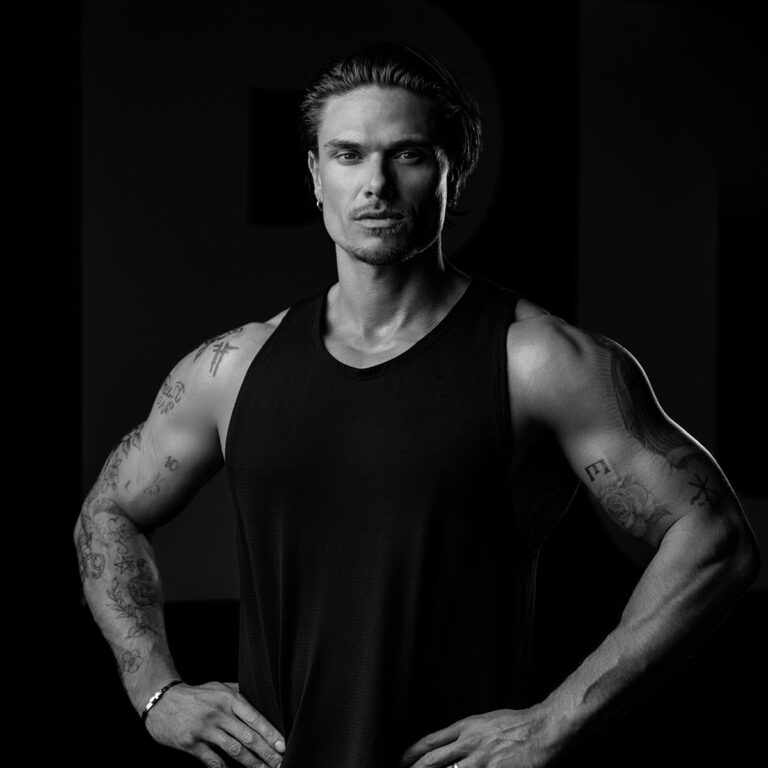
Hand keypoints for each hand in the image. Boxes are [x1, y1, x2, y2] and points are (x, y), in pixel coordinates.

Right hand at [144, 680, 285, 767]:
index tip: (283, 745)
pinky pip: (212, 760)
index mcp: (229, 698)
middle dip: (266, 752)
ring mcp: (205, 729)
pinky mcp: (191, 743)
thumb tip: (261, 699)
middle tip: (279, 763)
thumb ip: (238, 693)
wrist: (162, 701)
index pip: (255, 717)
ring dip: (251, 763)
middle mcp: (219, 713)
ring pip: (234, 749)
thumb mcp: (218, 686)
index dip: (270, 733)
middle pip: (248, 736)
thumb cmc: (195, 694)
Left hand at [399, 707, 562, 767]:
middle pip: (433, 760)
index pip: (431, 741)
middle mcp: (469, 742)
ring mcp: (481, 760)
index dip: (413, 752)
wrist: (543, 728)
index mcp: (466, 727)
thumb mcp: (486, 722)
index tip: (403, 760)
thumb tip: (452, 746)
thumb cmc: (518, 724)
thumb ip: (468, 734)